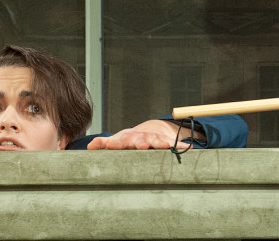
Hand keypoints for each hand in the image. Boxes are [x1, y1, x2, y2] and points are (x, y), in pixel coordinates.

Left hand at [85, 119, 203, 149]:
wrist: (148, 130)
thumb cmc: (129, 140)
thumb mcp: (116, 141)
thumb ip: (103, 143)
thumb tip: (89, 146)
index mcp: (129, 139)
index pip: (123, 141)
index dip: (121, 143)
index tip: (120, 145)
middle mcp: (143, 138)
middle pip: (143, 139)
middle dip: (145, 142)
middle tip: (144, 145)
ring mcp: (155, 139)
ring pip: (159, 141)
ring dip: (163, 144)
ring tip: (168, 146)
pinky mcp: (167, 141)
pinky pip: (175, 143)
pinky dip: (181, 146)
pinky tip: (189, 148)